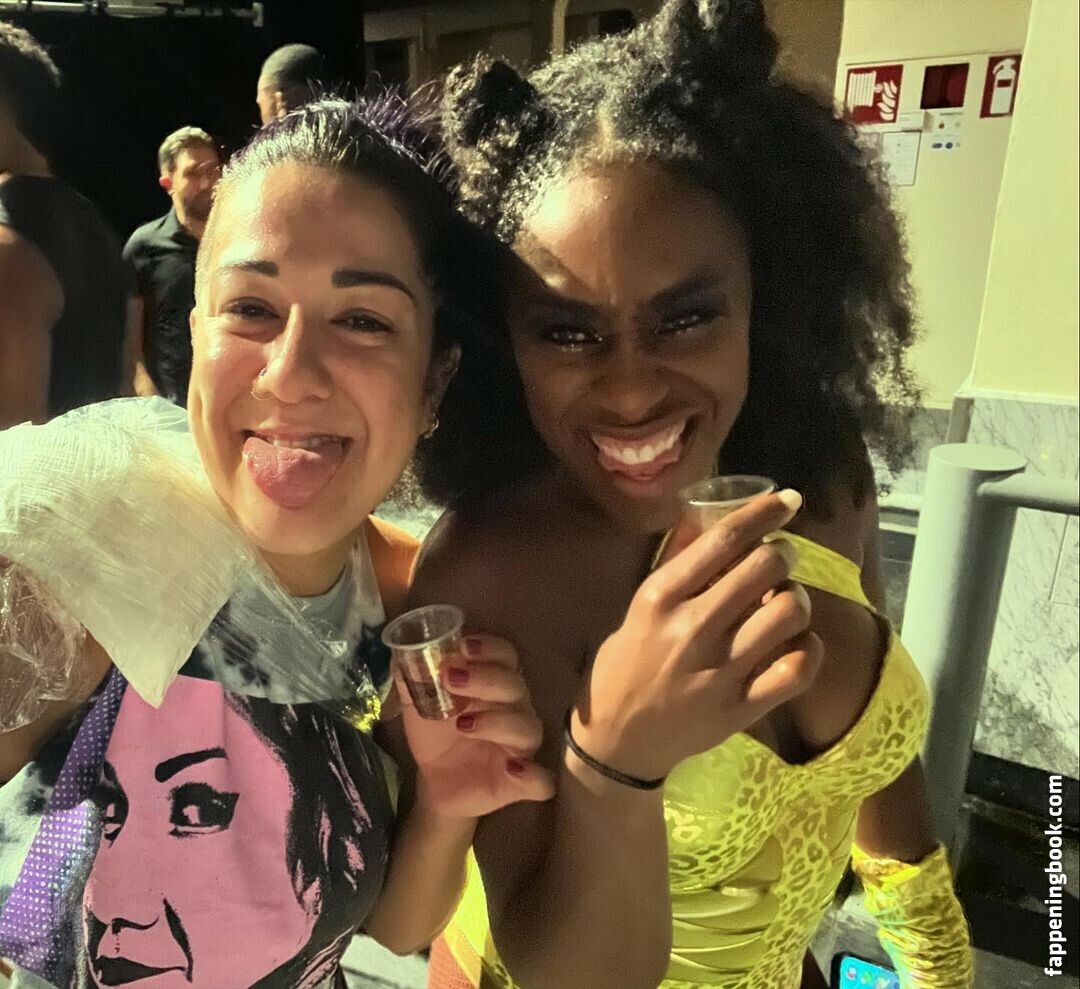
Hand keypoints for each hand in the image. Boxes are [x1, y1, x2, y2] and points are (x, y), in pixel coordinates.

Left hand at [398, 634, 554, 818]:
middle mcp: (515, 710)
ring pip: (529, 728)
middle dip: (486, 679)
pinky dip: (532, 774)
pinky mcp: (522, 782)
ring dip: (498, 721)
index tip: (462, 647)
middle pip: (516, 686)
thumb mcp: (417, 703)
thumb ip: (412, 676)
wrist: (433, 783)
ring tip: (464, 724)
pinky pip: (541, 780)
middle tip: (452, 679)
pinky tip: (512, 769)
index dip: (490, 648)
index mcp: (494, 685)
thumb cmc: (436, 735)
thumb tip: (400, 652)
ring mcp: (521, 747)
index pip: (506, 657)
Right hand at [573, 490, 822, 780]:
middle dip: (783, 554)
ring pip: (788, 612)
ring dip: (794, 598)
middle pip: (765, 567)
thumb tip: (705, 511)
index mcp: (660, 597)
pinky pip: (798, 668)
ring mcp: (720, 671)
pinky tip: (795, 643)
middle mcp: (692, 629)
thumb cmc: (625, 663)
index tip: (788, 501)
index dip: (765, 512)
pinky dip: (807, 648)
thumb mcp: (638, 605)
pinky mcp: (741, 709)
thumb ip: (674, 561)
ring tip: (782, 602)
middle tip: (779, 560)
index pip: (724, 540)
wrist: (616, 741)